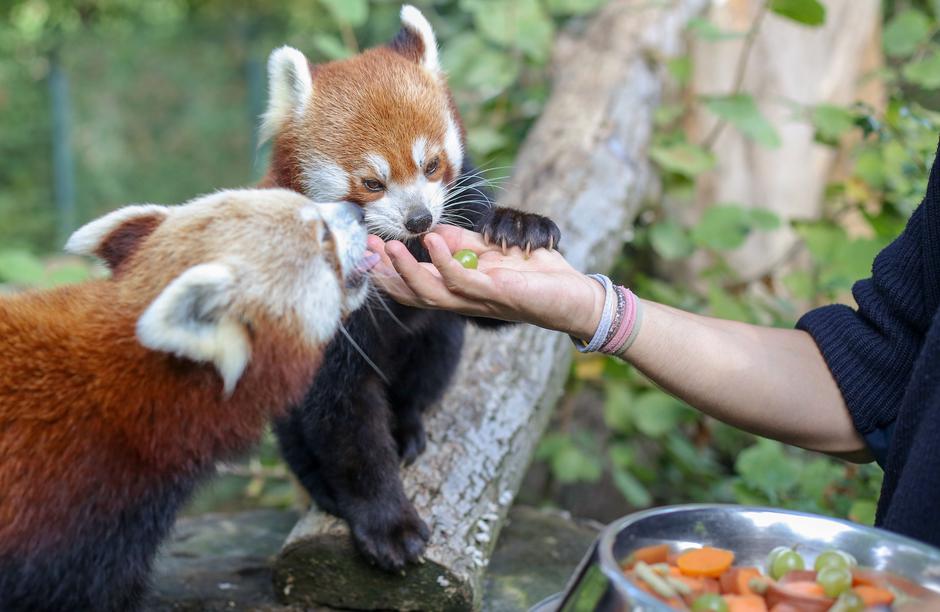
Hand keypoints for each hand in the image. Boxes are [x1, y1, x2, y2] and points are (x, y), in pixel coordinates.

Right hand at [367, 224, 604, 340]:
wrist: (574, 295)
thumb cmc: (536, 276)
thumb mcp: (491, 252)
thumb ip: (462, 244)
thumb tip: (432, 232)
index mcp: (459, 291)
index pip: (413, 287)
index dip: (388, 271)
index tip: (368, 248)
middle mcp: (464, 301)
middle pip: (413, 295)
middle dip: (387, 274)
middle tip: (367, 250)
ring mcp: (479, 300)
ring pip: (431, 293)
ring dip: (408, 270)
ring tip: (391, 247)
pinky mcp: (497, 294)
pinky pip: (463, 281)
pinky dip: (445, 262)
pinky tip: (433, 242)